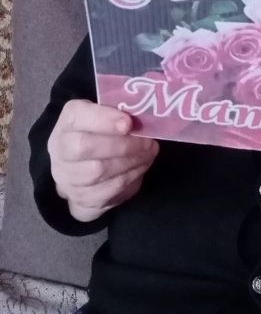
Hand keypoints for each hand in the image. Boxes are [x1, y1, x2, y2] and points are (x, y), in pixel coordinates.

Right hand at [48, 99, 158, 222]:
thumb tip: (144, 118)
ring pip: (96, 172)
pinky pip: (105, 192)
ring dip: (130, 163)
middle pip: (83, 147)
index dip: (102, 120)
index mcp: (67, 123)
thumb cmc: (102, 133)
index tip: (128, 123)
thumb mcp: (108, 116)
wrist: (85, 166)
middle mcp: (60, 150)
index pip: (76, 117)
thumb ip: (120, 114)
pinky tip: (140, 168)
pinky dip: (129, 179)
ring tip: (148, 154)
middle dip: (122, 145)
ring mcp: (67, 178)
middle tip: (148, 142)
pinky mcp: (80, 199)